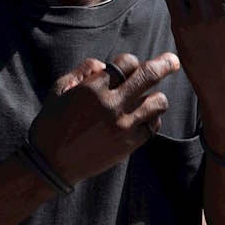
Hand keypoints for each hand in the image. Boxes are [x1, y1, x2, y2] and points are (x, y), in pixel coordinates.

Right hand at [29, 53, 180, 184]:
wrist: (51, 163)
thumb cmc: (51, 124)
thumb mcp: (58, 90)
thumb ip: (81, 71)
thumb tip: (103, 64)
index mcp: (92, 88)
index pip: (126, 62)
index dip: (131, 61)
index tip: (132, 66)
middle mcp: (111, 104)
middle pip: (149, 75)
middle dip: (165, 64)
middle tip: (173, 61)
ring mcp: (123, 125)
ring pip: (158, 102)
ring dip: (156, 97)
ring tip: (151, 99)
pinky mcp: (129, 144)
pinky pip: (153, 126)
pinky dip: (151, 119)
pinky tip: (143, 119)